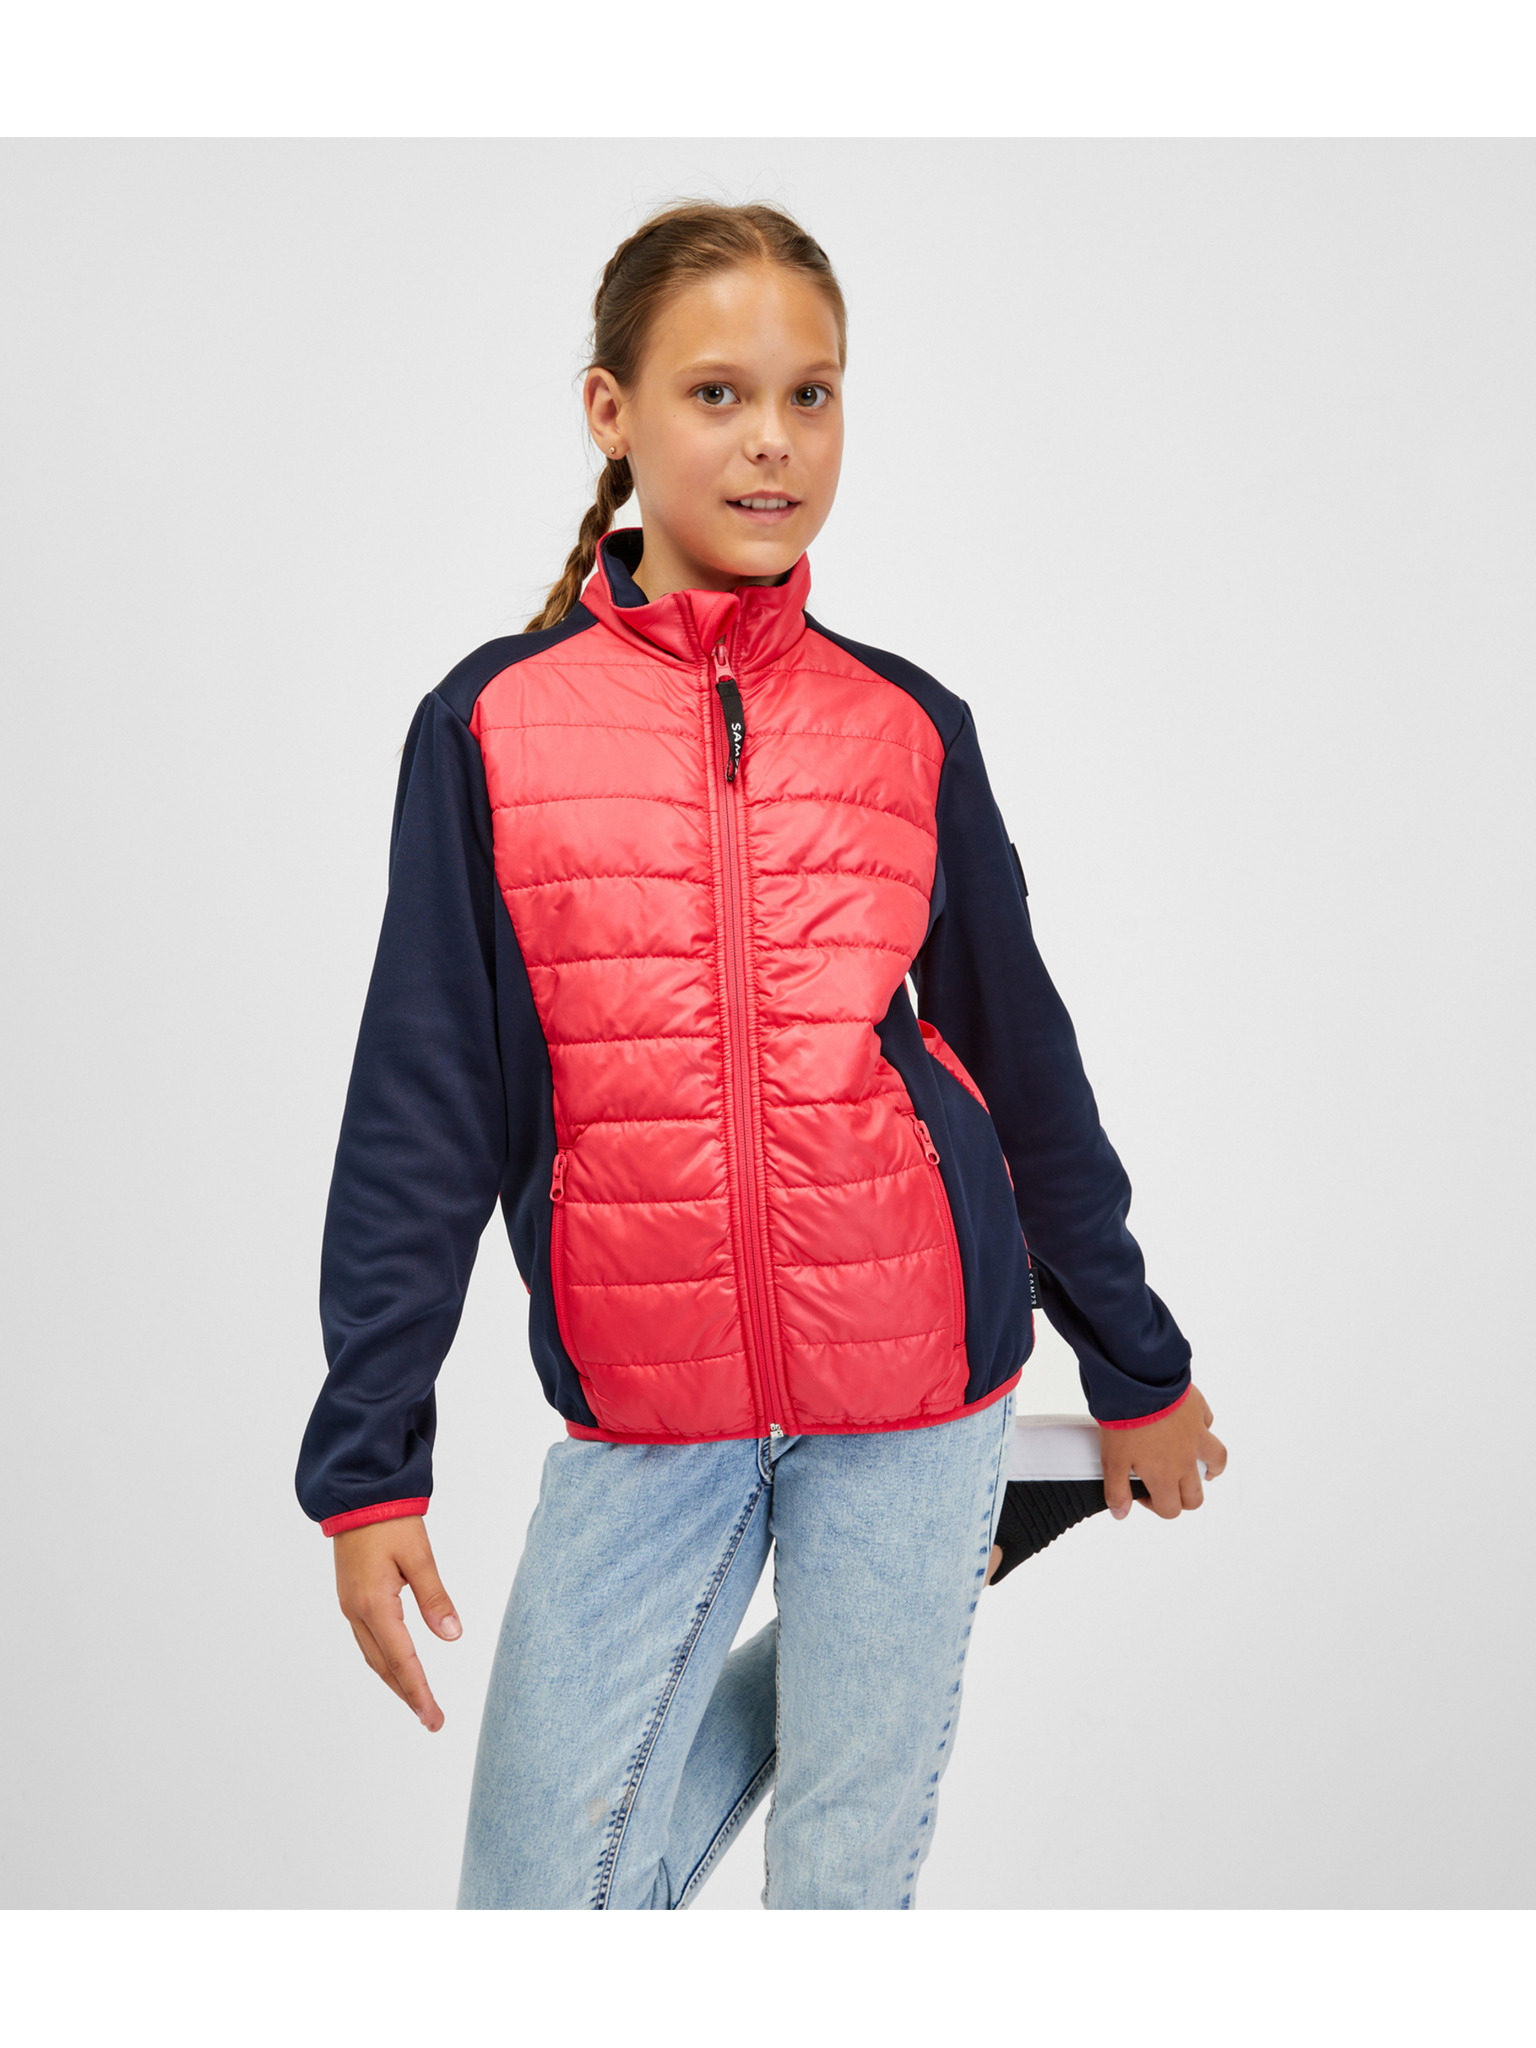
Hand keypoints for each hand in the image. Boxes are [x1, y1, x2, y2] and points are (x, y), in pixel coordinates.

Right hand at [332, 1516, 461, 1730]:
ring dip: (395, 1680)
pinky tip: (397, 1665)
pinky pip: (368, 1640)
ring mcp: (350, 1606)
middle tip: (431, 1718)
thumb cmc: (391, 1521)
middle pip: (384, 1666)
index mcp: (375, 1604)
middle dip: (408, 1694)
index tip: (433, 1717)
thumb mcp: (419, 1556)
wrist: (357, 1495)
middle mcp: (357, 1611)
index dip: (419, 1691)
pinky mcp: (351, 1598)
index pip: (402, 1660)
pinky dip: (384, 1660)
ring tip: (417, 1700)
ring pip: (373, 1656)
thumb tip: (452, 1635)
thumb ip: (435, 1597)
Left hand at [1101, 1382, 1225, 1521]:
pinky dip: (1203, 1428)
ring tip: (1199, 1468)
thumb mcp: (1112, 1459)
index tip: (1141, 1492)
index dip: (1156, 1507)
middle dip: (1183, 1498)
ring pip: (1216, 1461)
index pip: (1171, 1509)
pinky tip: (1191, 1425)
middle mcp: (1186, 1459)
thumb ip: (1116, 1490)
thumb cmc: (1125, 1420)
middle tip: (1167, 1486)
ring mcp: (1196, 1434)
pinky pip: (1208, 1423)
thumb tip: (1121, 1514)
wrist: (1138, 1381)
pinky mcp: (1198, 1410)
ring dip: (1210, 1469)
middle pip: (1196, 1496)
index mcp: (1165, 1475)